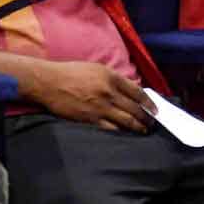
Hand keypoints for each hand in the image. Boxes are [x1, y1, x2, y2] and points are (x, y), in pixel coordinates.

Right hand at [32, 61, 155, 132]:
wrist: (49, 82)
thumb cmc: (70, 73)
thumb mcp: (95, 68)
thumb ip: (113, 78)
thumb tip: (129, 88)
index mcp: (111, 77)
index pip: (137, 91)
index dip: (149, 102)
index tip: (155, 108)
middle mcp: (109, 92)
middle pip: (135, 108)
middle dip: (147, 117)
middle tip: (153, 122)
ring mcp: (100, 107)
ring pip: (127, 121)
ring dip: (138, 127)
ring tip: (144, 130)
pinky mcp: (91, 119)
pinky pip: (112, 129)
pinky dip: (121, 132)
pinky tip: (126, 135)